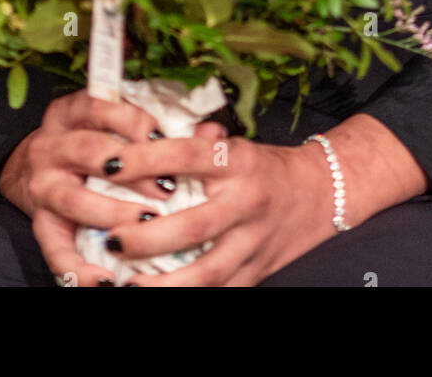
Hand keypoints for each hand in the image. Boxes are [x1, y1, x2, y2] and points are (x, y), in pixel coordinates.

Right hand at [0, 88, 226, 286]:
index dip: (133, 121)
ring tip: (147, 224)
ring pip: (73, 199)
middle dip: (130, 168)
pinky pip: (55, 250)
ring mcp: (41, 187)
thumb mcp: (116, 123)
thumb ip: (160, 126)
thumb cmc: (94, 143)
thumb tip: (213, 132)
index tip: (163, 137)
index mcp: (70, 113)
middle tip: (167, 188)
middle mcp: (50, 146)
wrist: (38, 169)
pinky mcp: (41, 225)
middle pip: (87, 150)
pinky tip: (107, 280)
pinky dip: (80, 269)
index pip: (99, 105)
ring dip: (112, 213)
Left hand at [71, 132, 335, 286]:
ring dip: (165, 283)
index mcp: (237, 161)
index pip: (186, 156)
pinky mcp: (258, 271)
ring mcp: (254, 242)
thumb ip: (196, 142)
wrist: (321, 193)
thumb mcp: (236, 143)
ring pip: (208, 271)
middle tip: (112, 238)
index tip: (110, 165)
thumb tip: (149, 135)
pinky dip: (192, 296)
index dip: (146, 159)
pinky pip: (223, 291)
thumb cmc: (265, 166)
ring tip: (128, 284)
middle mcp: (246, 201)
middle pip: (195, 225)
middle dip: (148, 237)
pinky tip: (160, 294)